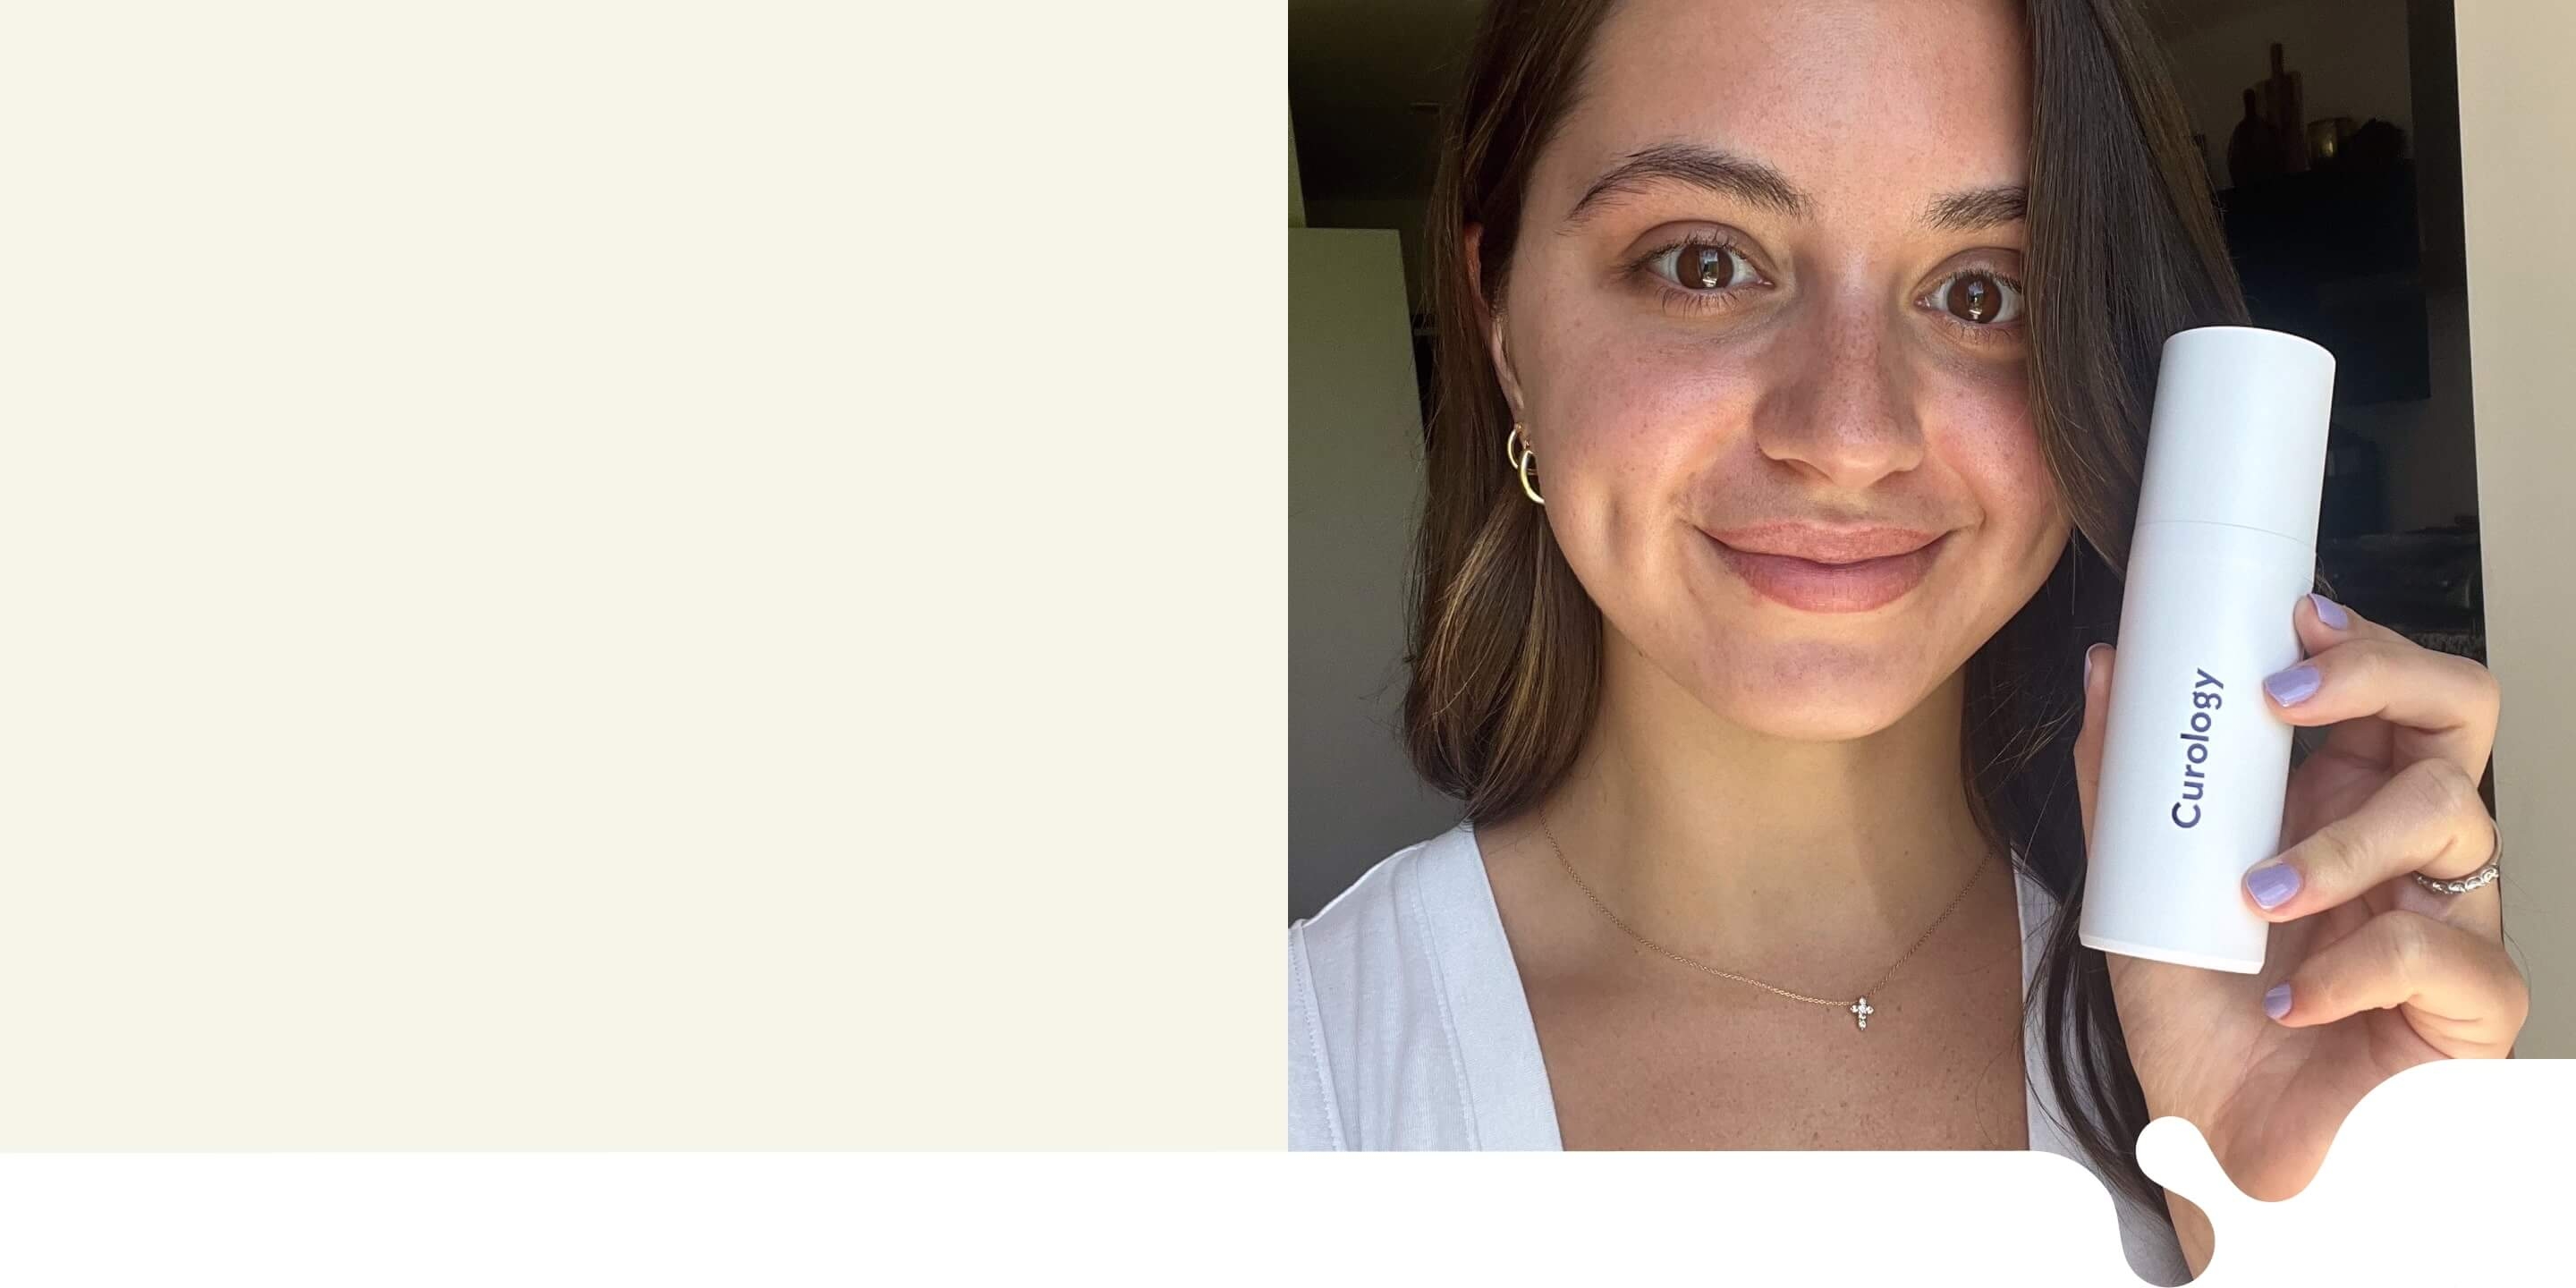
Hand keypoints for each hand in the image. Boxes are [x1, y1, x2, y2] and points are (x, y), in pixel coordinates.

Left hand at [2072, 592, 2524, 1268]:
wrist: (2216, 1137)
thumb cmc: (2198, 1015)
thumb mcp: (2136, 885)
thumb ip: (2122, 782)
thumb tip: (2108, 668)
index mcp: (2340, 800)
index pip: (2394, 688)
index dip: (2361, 639)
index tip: (2287, 618)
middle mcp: (2407, 846)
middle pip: (2460, 711)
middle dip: (2379, 676)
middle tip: (2285, 698)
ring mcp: (2449, 917)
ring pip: (2449, 819)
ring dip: (2337, 843)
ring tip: (2256, 896)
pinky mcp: (2471, 1004)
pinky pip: (2434, 951)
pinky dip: (2346, 967)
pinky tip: (2285, 998)